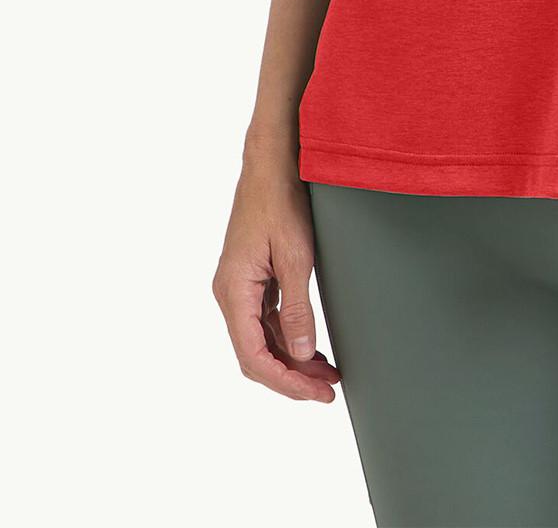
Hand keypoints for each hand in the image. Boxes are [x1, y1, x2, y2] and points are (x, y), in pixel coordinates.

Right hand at [213, 162, 341, 402]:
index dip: (286, 382)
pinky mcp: (250, 277)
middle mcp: (229, 294)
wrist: (271, 161)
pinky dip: (287, 336)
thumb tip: (301, 353)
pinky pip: (264, 320)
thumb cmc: (281, 200)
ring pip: (261, 339)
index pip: (254, 358)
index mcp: (233, 292)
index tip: (317, 395)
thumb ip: (297, 308)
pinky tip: (310, 344)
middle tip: (328, 390)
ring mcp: (239, 286)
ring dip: (292, 358)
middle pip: (255, 354)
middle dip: (291, 377)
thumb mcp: (296, 256)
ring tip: (327, 373)